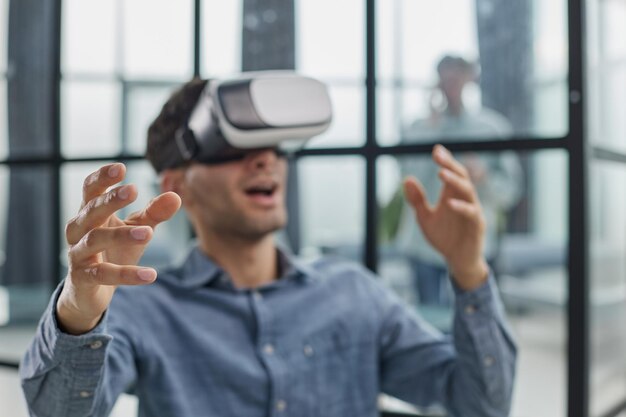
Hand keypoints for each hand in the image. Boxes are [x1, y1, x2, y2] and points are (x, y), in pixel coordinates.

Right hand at [57, 163, 180, 333]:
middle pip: (90, 210)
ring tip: (149, 233)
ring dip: (122, 235)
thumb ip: (153, 214)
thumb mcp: (136, 229)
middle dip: (110, 200)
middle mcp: (79, 230)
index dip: (102, 178)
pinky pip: (104, 274)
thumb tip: (176, 196)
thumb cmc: (113, 251)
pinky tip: (151, 274)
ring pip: (95, 240)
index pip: (90, 190)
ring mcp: (78, 254)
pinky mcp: (83, 279)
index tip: (121, 167)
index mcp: (90, 213)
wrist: (91, 292)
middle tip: (133, 190)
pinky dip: (127, 274)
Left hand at [403, 145, 488, 289]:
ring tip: (440, 173)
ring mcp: (472, 211)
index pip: (451, 173)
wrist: (457, 260)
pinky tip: (449, 203)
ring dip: (455, 182)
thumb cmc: (444, 237)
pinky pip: (472, 213)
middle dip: (450, 165)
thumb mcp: (424, 217)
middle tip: (438, 155)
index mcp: (452, 195)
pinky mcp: (477, 226)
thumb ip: (417, 200)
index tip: (436, 149)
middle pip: (461, 176)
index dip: (445, 161)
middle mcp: (464, 200)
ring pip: (468, 191)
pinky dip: (461, 208)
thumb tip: (406, 178)